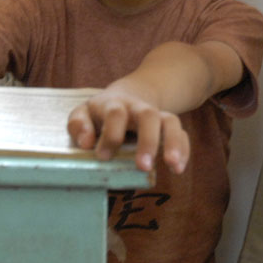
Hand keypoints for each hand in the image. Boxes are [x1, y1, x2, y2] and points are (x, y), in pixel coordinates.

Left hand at [67, 89, 189, 173]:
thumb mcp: (84, 113)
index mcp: (114, 104)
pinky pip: (181, 133)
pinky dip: (183, 150)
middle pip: (148, 116)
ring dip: (173, 143)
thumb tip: (86, 143)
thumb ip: (79, 125)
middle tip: (143, 166)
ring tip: (173, 166)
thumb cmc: (102, 112)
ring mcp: (156, 115)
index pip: (116, 113)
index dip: (110, 135)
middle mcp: (137, 108)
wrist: (129, 94)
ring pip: (170, 121)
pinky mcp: (168, 125)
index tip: (103, 157)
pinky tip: (179, 168)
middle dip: (148, 141)